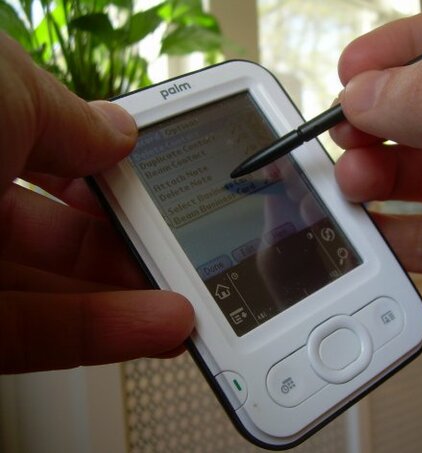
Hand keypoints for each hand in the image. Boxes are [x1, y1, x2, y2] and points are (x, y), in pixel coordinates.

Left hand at [0, 33, 193, 373]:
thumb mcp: (0, 84)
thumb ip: (69, 117)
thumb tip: (118, 134)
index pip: (50, 154)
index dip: (107, 169)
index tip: (152, 184)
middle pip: (58, 227)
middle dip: (128, 241)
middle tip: (179, 251)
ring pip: (52, 291)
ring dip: (129, 299)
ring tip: (191, 300)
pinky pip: (33, 337)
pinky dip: (104, 334)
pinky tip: (163, 324)